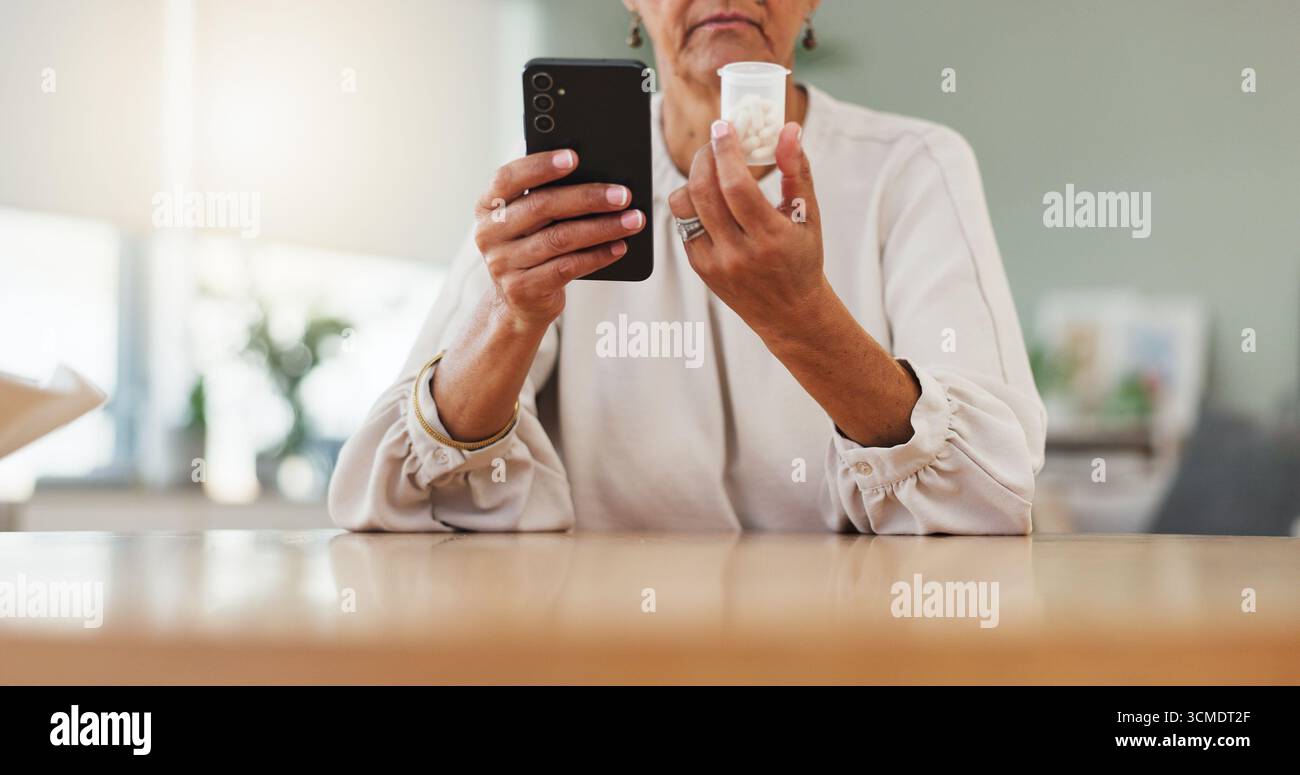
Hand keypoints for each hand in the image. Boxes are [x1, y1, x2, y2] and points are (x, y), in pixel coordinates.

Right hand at [474, 149, 646, 331]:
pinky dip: (597, 256)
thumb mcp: (530, 220)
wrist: (520, 302)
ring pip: (559, 238)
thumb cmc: (533, 247)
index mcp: (487, 206)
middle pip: (541, 206)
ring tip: (633, 220)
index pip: (508, 177)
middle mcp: (488, 233)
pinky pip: (566, 268)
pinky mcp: (522, 289)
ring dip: (602, 228)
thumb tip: (598, 176)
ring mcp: (502, 264)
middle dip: (587, 198)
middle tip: (623, 194)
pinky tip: (619, 247)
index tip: (575, 157)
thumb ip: (547, 196)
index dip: (540, 166)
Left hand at [668, 120, 828, 337]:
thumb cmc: (802, 258)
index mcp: (771, 238)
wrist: (789, 312)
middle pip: (704, 192)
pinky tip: (711, 198)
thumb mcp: (809, 215)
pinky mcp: (700, 268)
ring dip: (694, 178)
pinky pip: (684, 224)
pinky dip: (694, 203)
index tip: (724, 127)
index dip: (726, 151)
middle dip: (705, 157)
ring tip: (712, 169)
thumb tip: (787, 129)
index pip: (737, 186)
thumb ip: (797, 170)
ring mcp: (715, 263)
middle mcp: (739, 253)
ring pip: (684, 207)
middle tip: (716, 142)